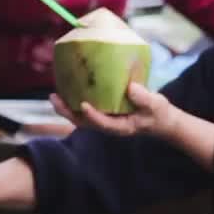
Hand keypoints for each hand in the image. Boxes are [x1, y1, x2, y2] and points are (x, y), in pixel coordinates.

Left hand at [49, 81, 180, 139]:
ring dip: (66, 108)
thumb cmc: (158, 113)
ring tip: (53, 96)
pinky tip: (67, 89)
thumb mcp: (155, 105)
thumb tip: (130, 87)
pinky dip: (74, 102)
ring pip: (81, 118)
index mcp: (121, 126)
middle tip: (54, 99)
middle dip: (68, 113)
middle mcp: (109, 125)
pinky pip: (85, 109)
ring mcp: (105, 120)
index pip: (103, 123)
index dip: (92, 115)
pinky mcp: (104, 112)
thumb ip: (144, 98)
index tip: (83, 105)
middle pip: (84, 122)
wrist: (160, 120)